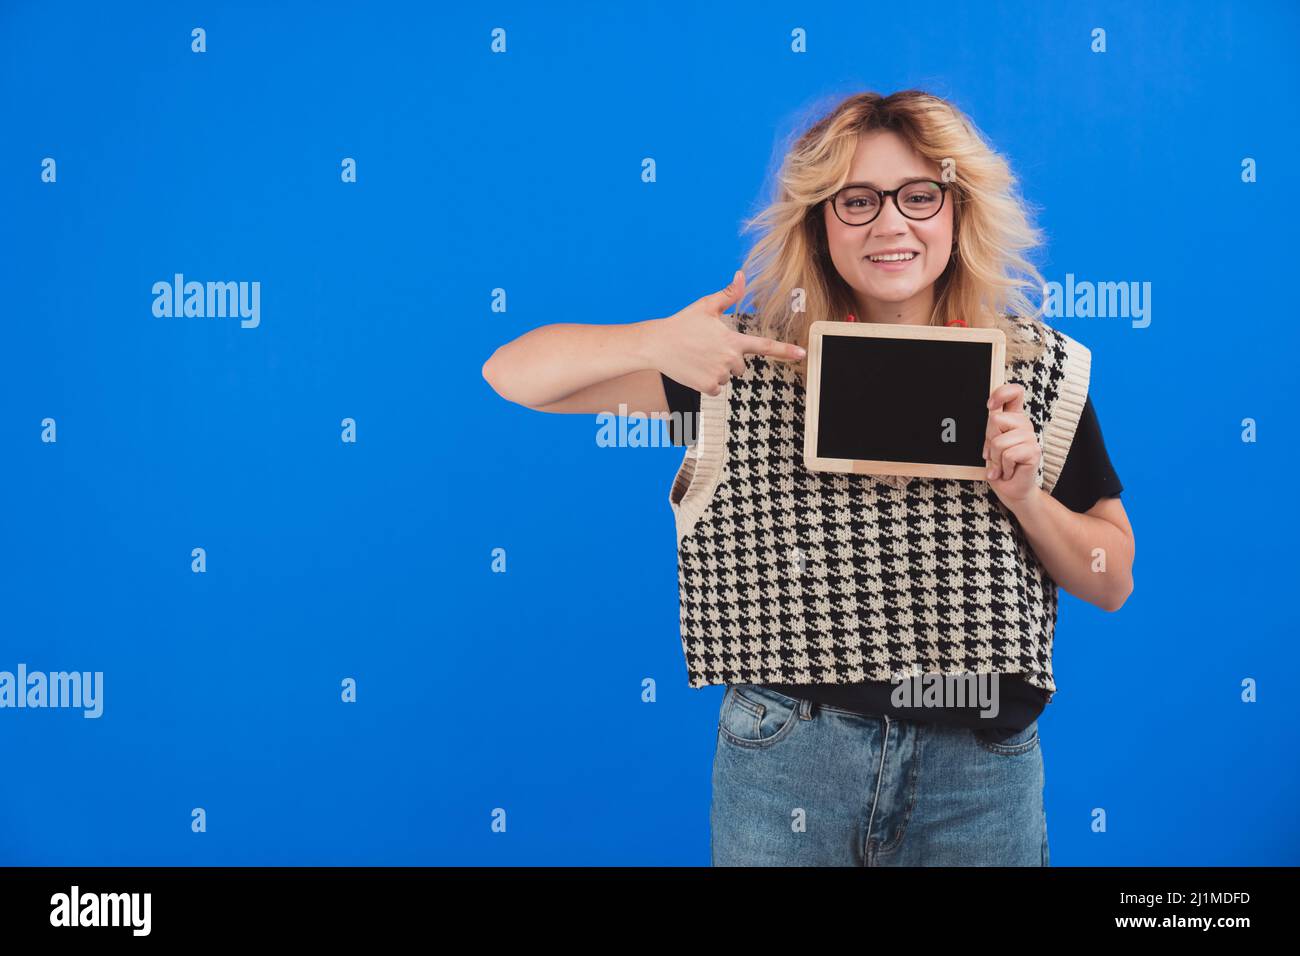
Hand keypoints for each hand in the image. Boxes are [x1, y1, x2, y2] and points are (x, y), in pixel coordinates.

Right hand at [645, 270, 805, 395]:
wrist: (656, 344)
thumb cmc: (682, 323)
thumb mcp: (705, 306)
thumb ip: (728, 294)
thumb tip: (741, 276)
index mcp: (732, 339)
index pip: (765, 346)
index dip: (785, 350)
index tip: (802, 354)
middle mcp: (729, 359)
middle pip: (741, 365)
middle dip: (729, 359)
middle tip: (708, 348)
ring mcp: (719, 374)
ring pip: (727, 377)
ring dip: (717, 370)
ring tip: (698, 357)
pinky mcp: (707, 387)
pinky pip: (716, 388)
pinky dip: (707, 381)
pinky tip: (694, 369)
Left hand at [982, 382, 1040, 506]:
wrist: (1011, 490)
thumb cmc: (1000, 466)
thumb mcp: (991, 442)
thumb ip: (992, 426)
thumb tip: (991, 409)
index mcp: (1014, 418)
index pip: (1014, 392)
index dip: (1001, 394)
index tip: (990, 406)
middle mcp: (1024, 424)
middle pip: (995, 419)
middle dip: (988, 440)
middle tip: (995, 454)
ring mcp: (1031, 437)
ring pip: (999, 441)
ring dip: (995, 459)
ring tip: (1002, 465)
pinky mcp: (1034, 451)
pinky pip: (1008, 455)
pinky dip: (1003, 467)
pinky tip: (1008, 471)